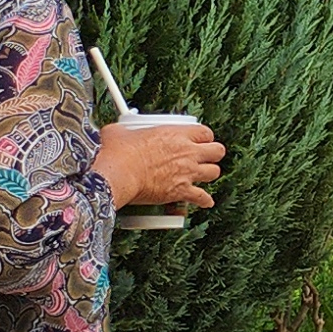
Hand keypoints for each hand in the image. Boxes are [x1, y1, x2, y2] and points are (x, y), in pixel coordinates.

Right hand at [98, 116, 222, 211]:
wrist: (117, 175)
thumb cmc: (117, 153)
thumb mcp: (118, 132)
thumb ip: (123, 130)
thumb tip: (115, 131)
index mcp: (175, 134)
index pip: (204, 132)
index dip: (204, 137)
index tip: (198, 140)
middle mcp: (187, 152)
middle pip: (217, 151)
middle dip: (213, 154)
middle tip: (205, 157)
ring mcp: (187, 172)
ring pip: (214, 172)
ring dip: (209, 174)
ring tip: (203, 175)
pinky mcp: (181, 191)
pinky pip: (201, 197)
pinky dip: (204, 200)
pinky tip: (205, 201)